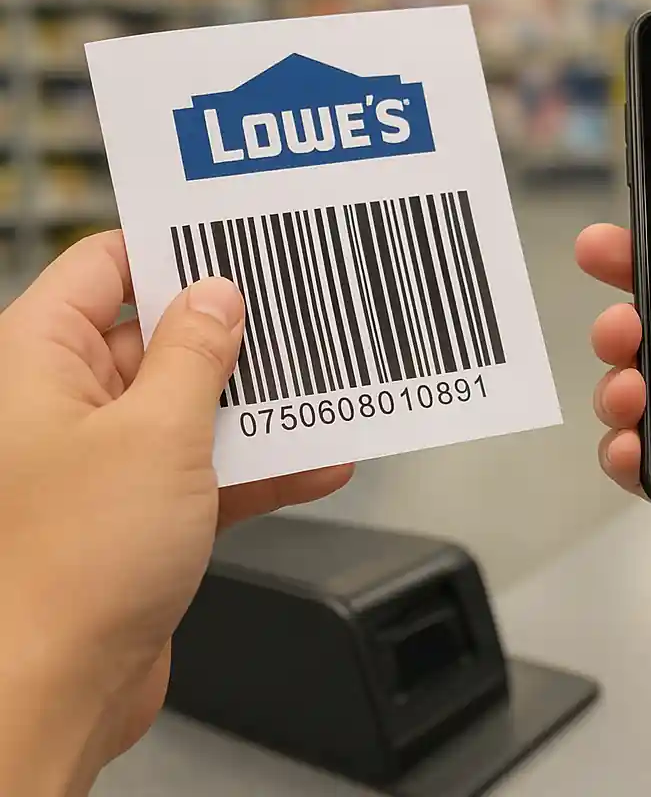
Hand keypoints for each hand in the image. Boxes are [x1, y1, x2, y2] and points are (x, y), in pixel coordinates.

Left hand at [0, 232, 353, 794]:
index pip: (104, 267)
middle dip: (230, 330)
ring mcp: (106, 458)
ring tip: (321, 385)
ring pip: (191, 402)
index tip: (234, 243)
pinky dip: (258, 464)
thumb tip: (217, 299)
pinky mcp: (140, 509)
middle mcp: (67, 404)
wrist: (54, 695)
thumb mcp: (156, 434)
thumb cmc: (69, 569)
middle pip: (157, 335)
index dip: (170, 250)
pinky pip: (207, 466)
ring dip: (255, 402)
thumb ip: (194, 354)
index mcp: (41, 362)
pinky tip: (315, 461)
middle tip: (295, 313)